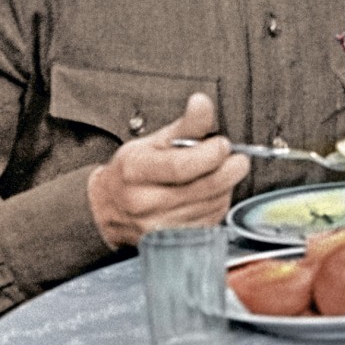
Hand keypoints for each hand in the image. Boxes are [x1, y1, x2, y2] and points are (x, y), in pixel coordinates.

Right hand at [87, 93, 249, 247]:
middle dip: (230, 170)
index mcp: (135, 171)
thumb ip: (185, 125)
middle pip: (203, 188)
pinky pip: (210, 222)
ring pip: (212, 205)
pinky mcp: (172, 241)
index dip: (211, 154)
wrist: (106, 209)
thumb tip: (202, 103)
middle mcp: (144, 202)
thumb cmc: (132, 171)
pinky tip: (211, 194)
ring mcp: (158, 226)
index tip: (223, 144)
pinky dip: (218, 205)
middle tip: (238, 158)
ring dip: (226, 187)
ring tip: (219, 174)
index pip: (181, 166)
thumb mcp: (152, 142)